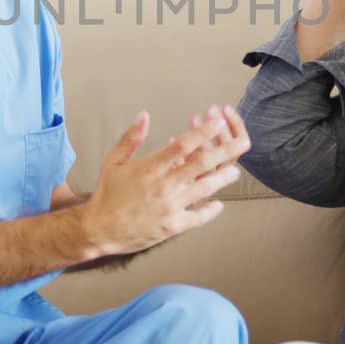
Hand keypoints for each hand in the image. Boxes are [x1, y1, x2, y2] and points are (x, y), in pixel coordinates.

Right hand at [82, 105, 249, 256]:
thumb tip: (144, 114)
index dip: (203, 132)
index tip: (218, 122)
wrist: (100, 229)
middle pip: (201, 164)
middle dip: (225, 151)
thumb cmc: (107, 193)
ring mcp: (170, 207)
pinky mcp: (172, 226)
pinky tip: (219, 205)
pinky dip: (210, 211)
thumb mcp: (113, 161)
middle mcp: (164, 186)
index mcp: (150, 167)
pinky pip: (197, 217)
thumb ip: (131, 137)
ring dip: (222, 179)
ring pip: (204, 190)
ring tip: (236, 171)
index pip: (182, 145)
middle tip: (244, 142)